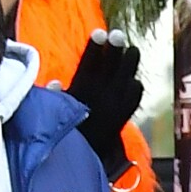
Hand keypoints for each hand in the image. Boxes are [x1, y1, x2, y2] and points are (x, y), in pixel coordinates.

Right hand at [63, 29, 146, 175]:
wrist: (84, 158)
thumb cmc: (65, 134)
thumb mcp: (54, 113)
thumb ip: (55, 97)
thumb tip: (55, 84)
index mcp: (81, 91)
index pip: (89, 63)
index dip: (95, 47)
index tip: (99, 33)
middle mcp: (101, 95)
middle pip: (112, 64)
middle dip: (115, 47)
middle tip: (117, 34)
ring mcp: (116, 104)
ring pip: (128, 75)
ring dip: (129, 62)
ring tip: (130, 50)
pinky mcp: (126, 114)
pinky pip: (135, 93)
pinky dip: (134, 84)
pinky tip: (132, 79)